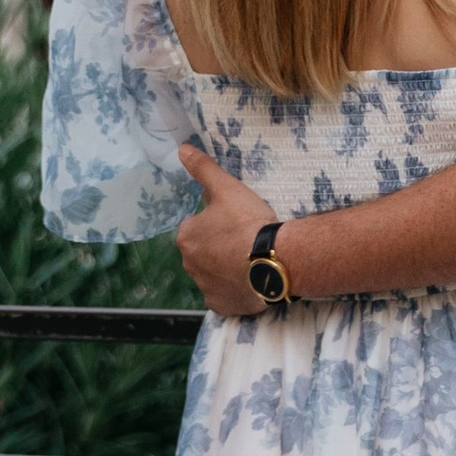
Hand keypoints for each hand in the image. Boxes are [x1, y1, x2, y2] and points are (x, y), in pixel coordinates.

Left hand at [175, 144, 280, 315]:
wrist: (273, 261)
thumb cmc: (247, 222)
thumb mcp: (226, 188)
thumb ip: (203, 169)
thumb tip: (181, 149)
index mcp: (187, 236)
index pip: (196, 226)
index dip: (215, 222)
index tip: (234, 221)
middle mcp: (190, 265)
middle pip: (202, 251)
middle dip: (218, 246)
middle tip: (244, 239)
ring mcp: (205, 288)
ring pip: (213, 274)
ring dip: (226, 268)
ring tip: (250, 260)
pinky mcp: (222, 305)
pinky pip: (224, 296)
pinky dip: (233, 290)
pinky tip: (249, 281)